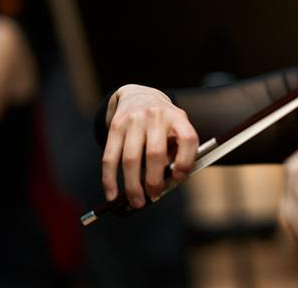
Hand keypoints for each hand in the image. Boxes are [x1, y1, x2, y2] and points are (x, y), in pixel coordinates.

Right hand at [101, 84, 198, 208]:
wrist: (138, 95)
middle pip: (155, 153)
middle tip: (154, 196)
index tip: (179, 177)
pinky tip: (112, 194)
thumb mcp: (177, 128)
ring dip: (132, 185)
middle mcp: (156, 116)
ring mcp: (134, 120)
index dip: (186, 161)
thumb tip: (169, 182)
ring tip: (137, 202)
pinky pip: (110, 157)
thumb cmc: (163, 122)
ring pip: (130, 158)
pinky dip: (109, 179)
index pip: (188, 139)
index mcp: (178, 117)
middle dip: (154, 181)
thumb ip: (178, 152)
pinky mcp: (115, 126)